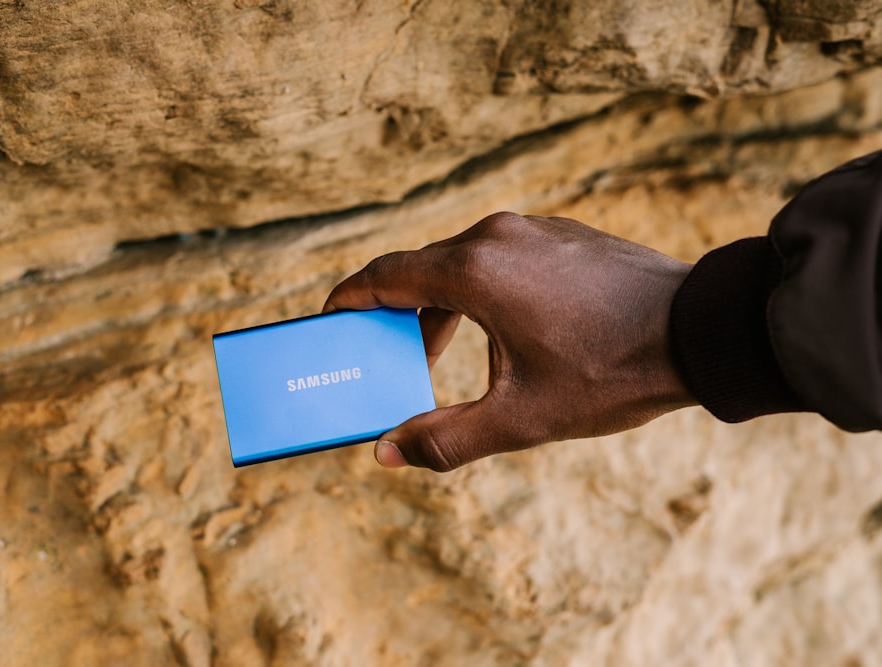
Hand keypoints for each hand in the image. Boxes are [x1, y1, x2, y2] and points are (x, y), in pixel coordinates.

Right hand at [323, 212, 696, 470]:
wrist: (702, 331)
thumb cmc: (611, 372)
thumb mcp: (521, 417)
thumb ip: (445, 438)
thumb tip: (386, 453)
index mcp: (474, 270)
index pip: (384, 275)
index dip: (348, 299)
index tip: (328, 320)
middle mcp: (498, 235)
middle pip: (422, 271)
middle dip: (398, 317)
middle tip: (389, 360)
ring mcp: (534, 230)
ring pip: (463, 265)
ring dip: (443, 308)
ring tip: (443, 357)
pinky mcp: (563, 235)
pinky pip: (501, 259)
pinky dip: (481, 292)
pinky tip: (501, 334)